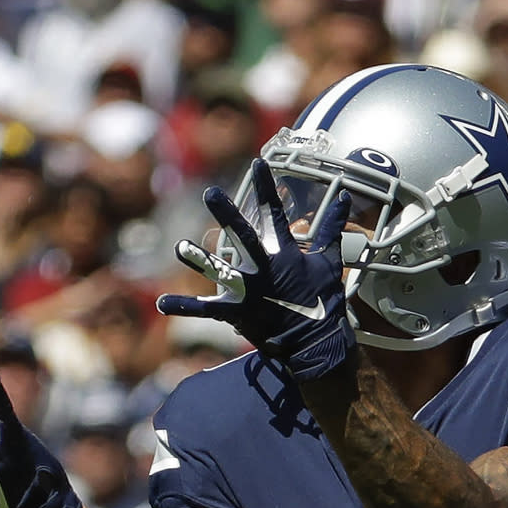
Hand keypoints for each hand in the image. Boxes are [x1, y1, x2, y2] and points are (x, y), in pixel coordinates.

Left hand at [155, 163, 357, 387]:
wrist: (317, 344)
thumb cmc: (323, 302)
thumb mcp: (330, 263)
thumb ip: (332, 229)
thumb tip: (345, 197)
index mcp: (284, 254)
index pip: (274, 214)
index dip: (266, 188)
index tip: (257, 163)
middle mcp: (264, 268)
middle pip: (243, 236)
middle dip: (227, 214)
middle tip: (211, 193)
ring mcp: (249, 290)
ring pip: (220, 270)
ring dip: (199, 259)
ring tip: (180, 247)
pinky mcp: (237, 313)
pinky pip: (206, 310)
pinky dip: (185, 307)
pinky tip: (162, 303)